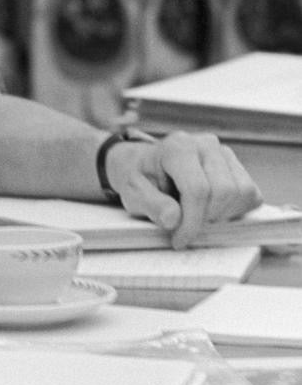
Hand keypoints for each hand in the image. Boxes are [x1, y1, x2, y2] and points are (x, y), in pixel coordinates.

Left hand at [106, 131, 260, 245]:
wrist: (144, 164)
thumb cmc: (139, 178)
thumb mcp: (132, 193)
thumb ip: (150, 204)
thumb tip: (173, 219)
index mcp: (177, 147)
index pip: (197, 190)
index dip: (192, 222)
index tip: (180, 240)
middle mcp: (205, 144)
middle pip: (223, 192)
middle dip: (206, 219)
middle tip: (187, 229)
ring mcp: (224, 153)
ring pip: (242, 192)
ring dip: (223, 215)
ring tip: (198, 218)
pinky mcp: (236, 164)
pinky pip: (251, 193)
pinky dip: (237, 210)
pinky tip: (212, 211)